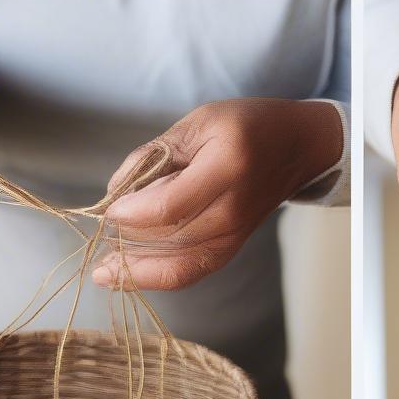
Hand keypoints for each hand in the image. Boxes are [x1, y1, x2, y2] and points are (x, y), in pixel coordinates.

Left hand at [93, 98, 341, 289]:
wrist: (296, 147)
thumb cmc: (246, 125)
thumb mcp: (198, 121)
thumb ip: (154, 154)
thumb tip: (116, 193)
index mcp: (228, 166)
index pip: (169, 207)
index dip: (131, 212)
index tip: (107, 207)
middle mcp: (234, 209)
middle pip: (168, 238)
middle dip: (126, 236)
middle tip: (101, 226)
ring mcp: (235, 234)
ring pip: (175, 264)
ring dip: (134, 266)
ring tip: (103, 267)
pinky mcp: (231, 248)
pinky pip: (189, 273)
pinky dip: (154, 277)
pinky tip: (124, 275)